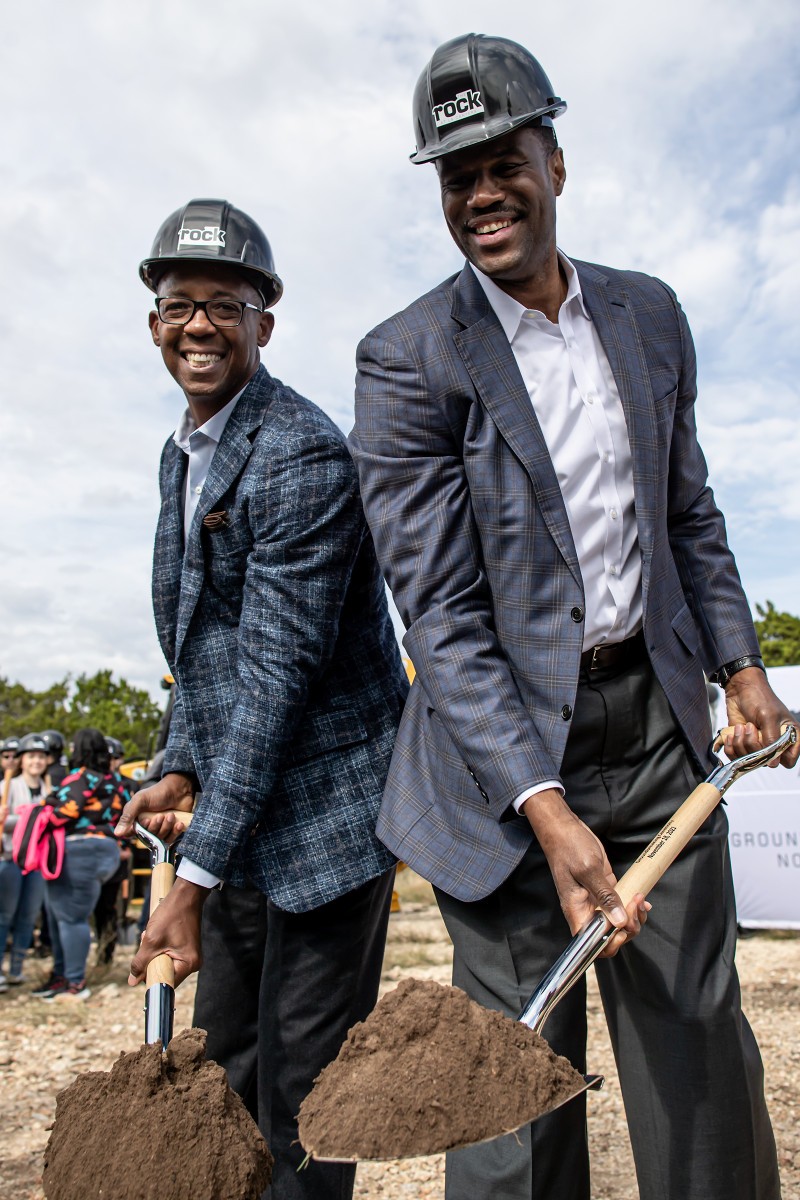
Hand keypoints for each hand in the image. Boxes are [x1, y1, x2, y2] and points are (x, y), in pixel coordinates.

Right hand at [115, 772, 194, 841]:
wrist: (179, 789)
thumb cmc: (157, 793)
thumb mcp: (140, 801)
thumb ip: (128, 816)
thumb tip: (117, 834)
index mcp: (135, 819)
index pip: (132, 834)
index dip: (141, 831)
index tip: (147, 820)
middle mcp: (146, 826)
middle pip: (148, 837)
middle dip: (156, 827)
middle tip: (161, 815)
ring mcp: (159, 828)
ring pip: (160, 838)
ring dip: (166, 827)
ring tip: (171, 815)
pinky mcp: (171, 830)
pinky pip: (171, 839)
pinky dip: (175, 832)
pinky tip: (179, 823)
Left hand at [128, 877, 206, 987]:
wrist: (185, 894)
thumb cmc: (171, 915)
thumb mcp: (151, 941)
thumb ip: (140, 963)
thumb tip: (132, 982)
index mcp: (188, 965)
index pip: (164, 982)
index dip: (149, 976)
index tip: (141, 966)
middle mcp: (192, 963)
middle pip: (163, 974)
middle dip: (150, 961)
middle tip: (147, 943)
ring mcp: (189, 956)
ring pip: (163, 963)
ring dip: (153, 953)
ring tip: (151, 935)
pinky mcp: (185, 948)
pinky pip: (167, 955)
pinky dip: (158, 948)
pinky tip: (156, 934)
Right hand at [522, 789, 649, 957]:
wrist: (564, 829)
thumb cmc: (569, 846)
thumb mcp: (588, 869)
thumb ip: (604, 895)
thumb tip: (619, 921)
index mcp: (577, 910)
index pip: (592, 943)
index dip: (611, 943)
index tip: (624, 925)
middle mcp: (586, 910)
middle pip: (609, 936)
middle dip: (628, 927)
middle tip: (636, 905)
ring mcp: (596, 900)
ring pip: (617, 922)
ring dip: (633, 917)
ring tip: (641, 900)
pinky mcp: (604, 889)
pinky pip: (620, 906)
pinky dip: (632, 905)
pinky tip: (640, 898)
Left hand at [722, 668, 798, 768]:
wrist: (740, 689)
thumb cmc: (759, 698)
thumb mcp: (768, 717)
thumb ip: (771, 740)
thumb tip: (772, 762)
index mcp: (789, 736)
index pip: (788, 761)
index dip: (777, 757)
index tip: (766, 746)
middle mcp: (775, 743)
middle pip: (766, 762)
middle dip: (753, 747)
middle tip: (750, 727)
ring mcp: (758, 745)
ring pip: (749, 761)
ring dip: (740, 744)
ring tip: (740, 727)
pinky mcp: (743, 744)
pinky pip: (736, 757)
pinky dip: (731, 747)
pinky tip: (732, 734)